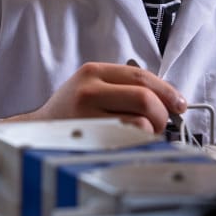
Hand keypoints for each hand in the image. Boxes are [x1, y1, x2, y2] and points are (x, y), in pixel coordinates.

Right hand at [0, 62, 186, 134]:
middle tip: (162, 122)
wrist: (37, 132)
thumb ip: (125, 85)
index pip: (142, 76)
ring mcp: (86, 116)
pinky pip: (127, 141)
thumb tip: (169, 98)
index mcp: (93, 72)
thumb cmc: (71, 110)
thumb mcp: (93, 85)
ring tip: (144, 133)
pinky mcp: (87, 139)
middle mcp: (89, 90)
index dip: (167, 91)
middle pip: (144, 98)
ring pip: (139, 122)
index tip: (179, 103)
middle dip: (162, 113)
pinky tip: (133, 143)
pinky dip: (139, 143)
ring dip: (151, 131)